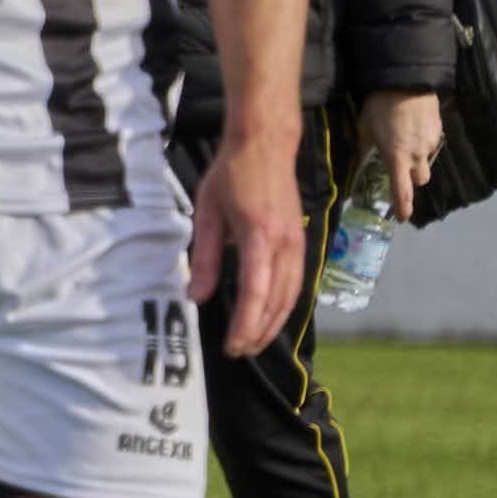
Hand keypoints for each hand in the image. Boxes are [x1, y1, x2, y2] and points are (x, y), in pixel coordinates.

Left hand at [191, 133, 304, 356]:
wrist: (266, 145)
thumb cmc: (231, 175)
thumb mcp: (207, 214)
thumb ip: (205, 258)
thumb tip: (196, 296)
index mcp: (259, 236)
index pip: (256, 293)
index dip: (245, 324)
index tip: (231, 345)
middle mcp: (285, 244)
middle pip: (278, 301)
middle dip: (259, 331)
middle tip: (238, 352)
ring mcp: (298, 243)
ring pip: (292, 295)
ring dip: (274, 323)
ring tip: (252, 342)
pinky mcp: (300, 241)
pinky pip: (296, 282)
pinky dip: (284, 305)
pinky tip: (270, 317)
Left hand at [354, 89, 440, 218]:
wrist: (407, 82)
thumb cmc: (380, 106)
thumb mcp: (364, 127)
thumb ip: (364, 146)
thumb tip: (359, 157)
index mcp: (397, 157)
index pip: (402, 189)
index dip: (403, 206)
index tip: (402, 218)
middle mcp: (417, 155)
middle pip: (421, 180)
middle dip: (412, 180)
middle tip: (401, 170)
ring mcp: (431, 143)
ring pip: (427, 162)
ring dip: (419, 162)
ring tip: (405, 144)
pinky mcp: (439, 131)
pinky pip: (432, 145)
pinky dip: (424, 144)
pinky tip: (413, 131)